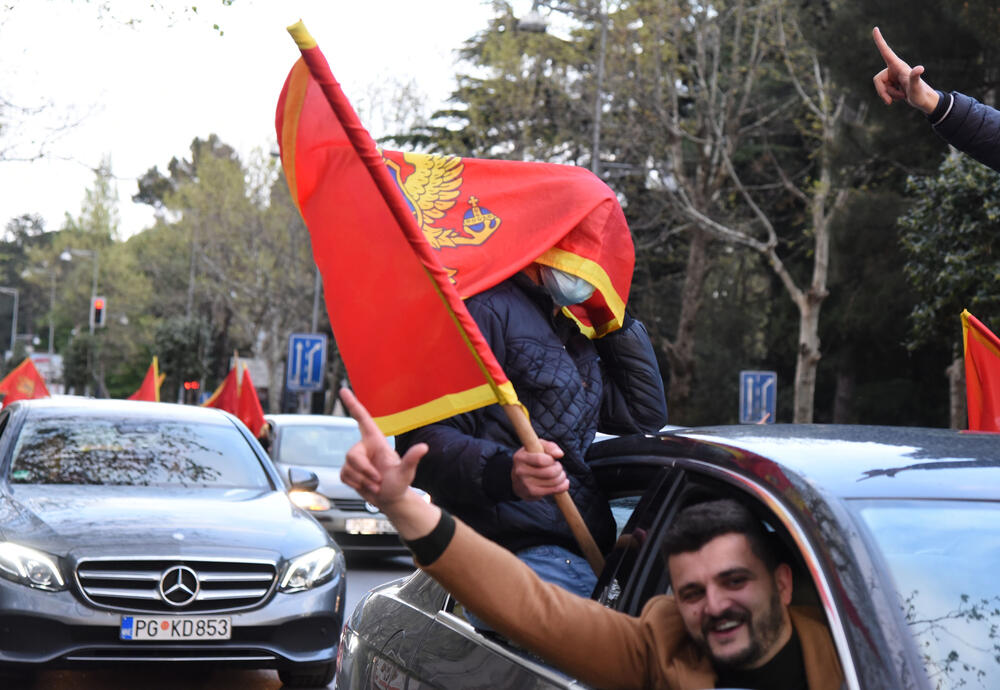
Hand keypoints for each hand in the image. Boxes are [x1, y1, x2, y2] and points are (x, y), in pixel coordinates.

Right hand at [339, 388, 426, 511]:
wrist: (390, 500)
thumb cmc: (399, 484)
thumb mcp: (406, 472)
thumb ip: (412, 459)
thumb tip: (424, 447)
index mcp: (377, 441)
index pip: (362, 419)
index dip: (352, 404)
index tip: (343, 389)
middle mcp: (364, 448)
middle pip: (352, 455)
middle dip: (365, 471)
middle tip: (379, 480)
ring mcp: (355, 460)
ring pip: (348, 468)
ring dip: (363, 481)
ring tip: (376, 485)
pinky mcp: (349, 471)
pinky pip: (344, 476)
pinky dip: (356, 485)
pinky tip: (367, 487)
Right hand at [511, 440, 569, 499]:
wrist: (518, 480)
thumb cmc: (532, 459)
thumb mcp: (537, 447)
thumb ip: (549, 447)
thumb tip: (560, 454)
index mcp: (520, 457)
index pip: (540, 460)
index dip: (551, 460)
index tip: (552, 459)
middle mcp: (520, 471)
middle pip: (549, 472)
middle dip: (559, 469)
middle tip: (558, 467)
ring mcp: (526, 484)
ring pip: (553, 482)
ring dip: (562, 477)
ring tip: (561, 474)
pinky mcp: (532, 493)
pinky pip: (553, 490)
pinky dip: (563, 486)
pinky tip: (564, 483)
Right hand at [872, 27, 938, 113]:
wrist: (924, 100)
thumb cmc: (921, 93)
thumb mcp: (916, 87)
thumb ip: (915, 77)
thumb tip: (919, 68)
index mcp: (898, 65)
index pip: (886, 52)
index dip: (880, 41)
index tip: (875, 29)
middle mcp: (894, 69)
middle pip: (878, 80)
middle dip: (883, 92)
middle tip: (891, 102)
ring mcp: (893, 76)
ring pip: (880, 87)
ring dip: (889, 95)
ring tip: (902, 96)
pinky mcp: (892, 83)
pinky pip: (883, 91)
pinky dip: (889, 97)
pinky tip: (900, 97)